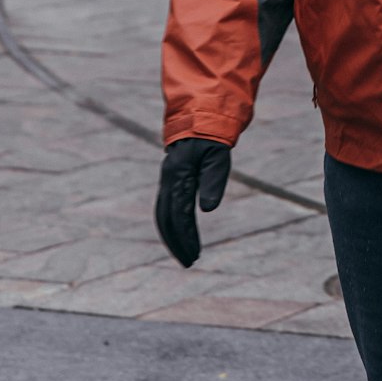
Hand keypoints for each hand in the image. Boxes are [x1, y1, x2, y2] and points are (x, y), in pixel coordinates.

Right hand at [155, 138, 231, 267]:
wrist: (198, 117)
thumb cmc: (211, 138)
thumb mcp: (218, 157)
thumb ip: (212, 181)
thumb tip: (207, 210)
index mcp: (178, 177)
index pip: (179, 215)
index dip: (186, 237)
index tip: (194, 255)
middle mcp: (168, 181)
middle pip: (166, 220)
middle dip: (176, 243)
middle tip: (189, 262)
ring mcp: (166, 182)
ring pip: (163, 216)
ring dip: (172, 237)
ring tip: (186, 255)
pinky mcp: (170, 182)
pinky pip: (166, 208)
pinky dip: (171, 225)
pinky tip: (181, 235)